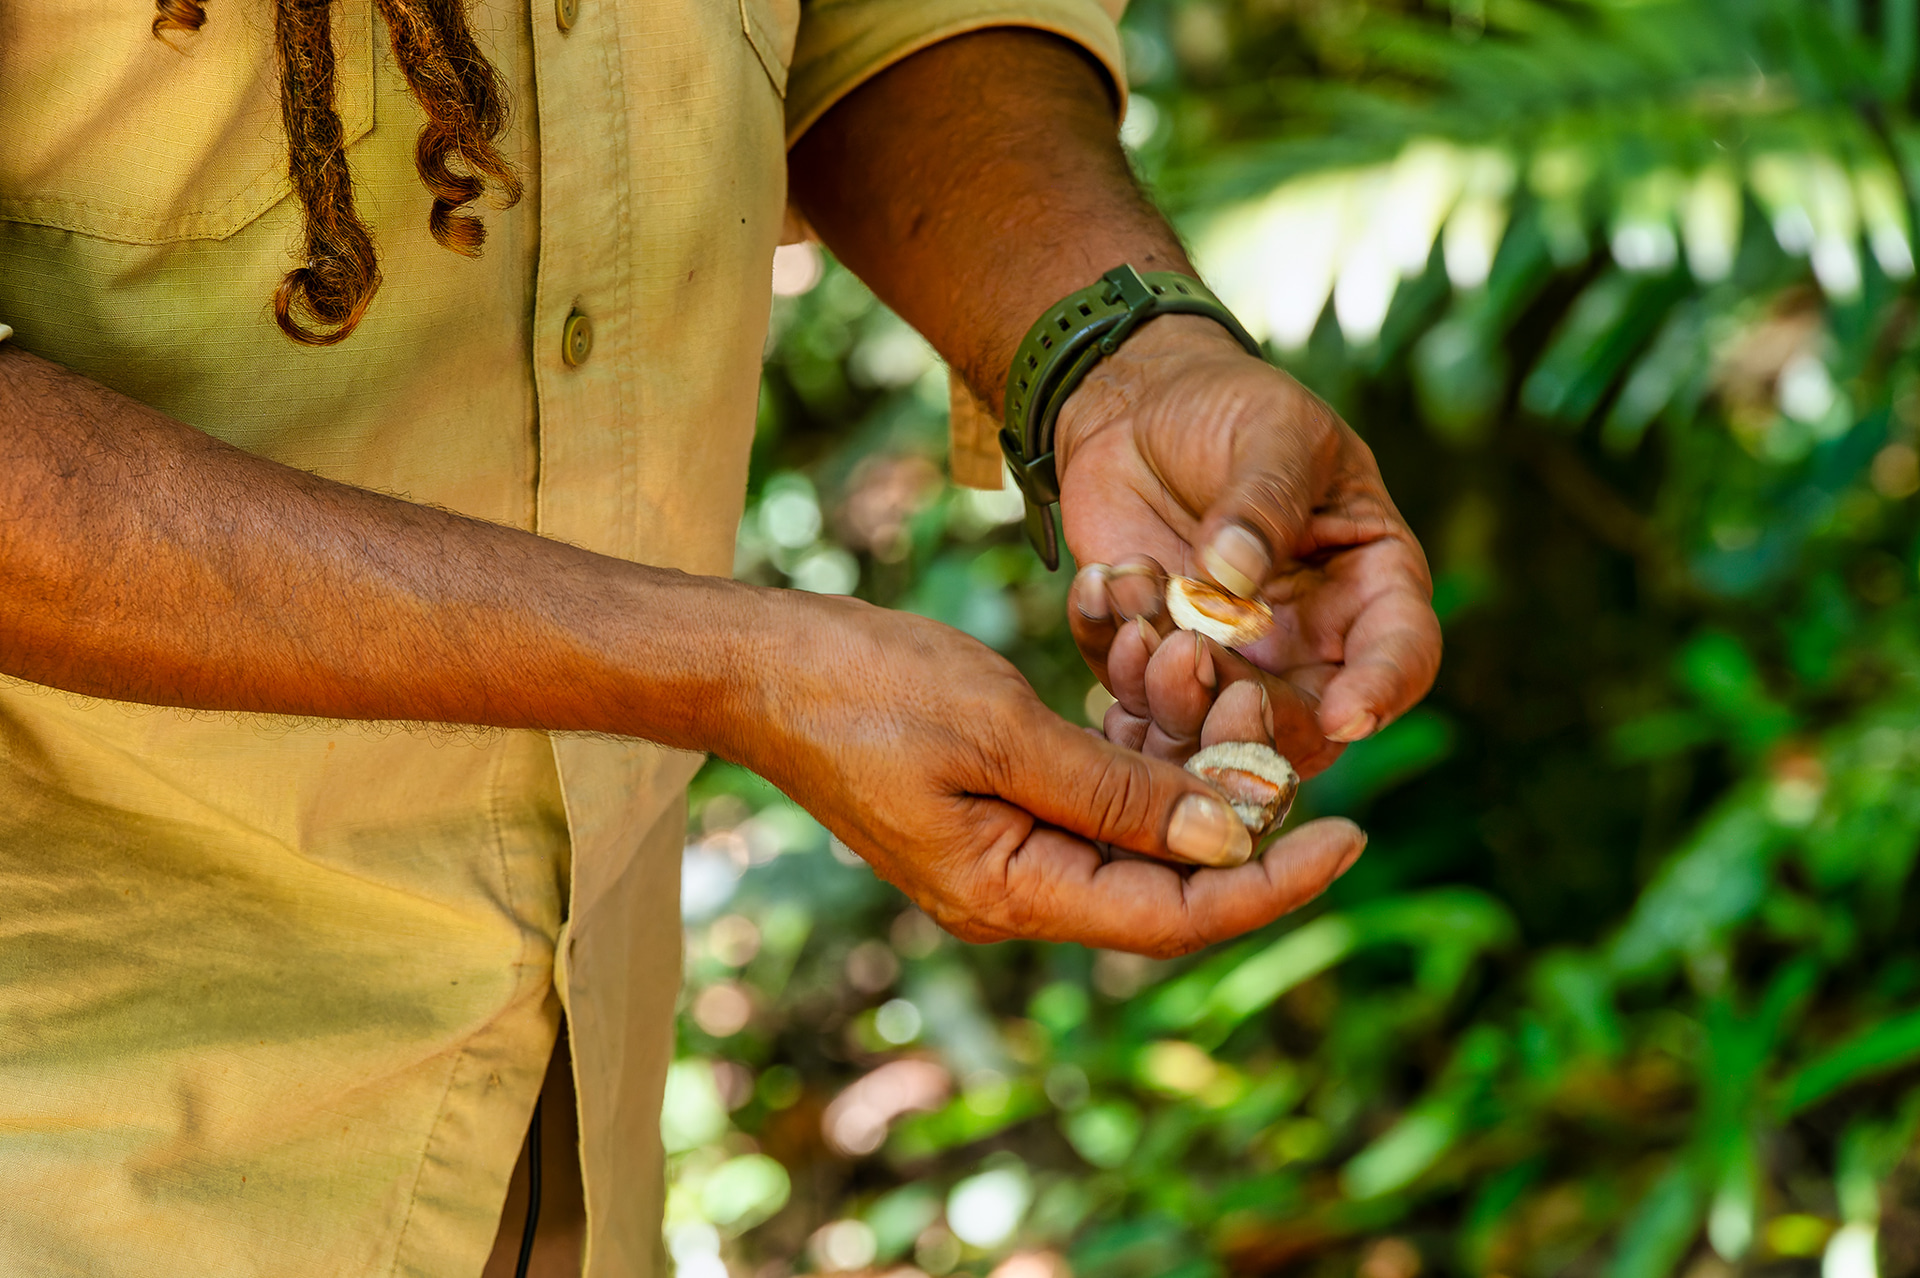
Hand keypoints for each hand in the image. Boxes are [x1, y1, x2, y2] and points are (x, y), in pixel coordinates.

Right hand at [732, 590, 1364, 956]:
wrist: (761, 664)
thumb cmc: (862, 688)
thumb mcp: (999, 729)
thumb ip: (1115, 792)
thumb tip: (1225, 836)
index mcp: (1010, 894)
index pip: (1174, 916)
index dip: (1271, 883)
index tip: (1351, 833)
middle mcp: (1016, 892)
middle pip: (1166, 883)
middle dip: (1236, 811)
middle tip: (1273, 720)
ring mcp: (1006, 852)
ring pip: (1137, 834)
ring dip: (1188, 770)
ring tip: (1226, 689)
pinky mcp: (998, 807)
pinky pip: (1096, 797)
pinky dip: (1139, 751)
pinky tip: (1164, 692)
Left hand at [1055, 315, 1441, 762]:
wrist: (1138, 406)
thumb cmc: (1231, 406)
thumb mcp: (1270, 431)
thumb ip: (1263, 500)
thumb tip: (1234, 577)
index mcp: (1368, 583)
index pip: (1400, 654)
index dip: (1380, 692)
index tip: (1343, 716)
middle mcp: (1307, 641)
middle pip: (1302, 725)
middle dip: (1248, 716)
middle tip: (1192, 662)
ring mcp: (1229, 660)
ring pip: (1210, 729)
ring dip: (1166, 692)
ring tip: (1136, 609)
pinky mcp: (1154, 661)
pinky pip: (1131, 695)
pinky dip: (1111, 656)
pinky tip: (1102, 586)